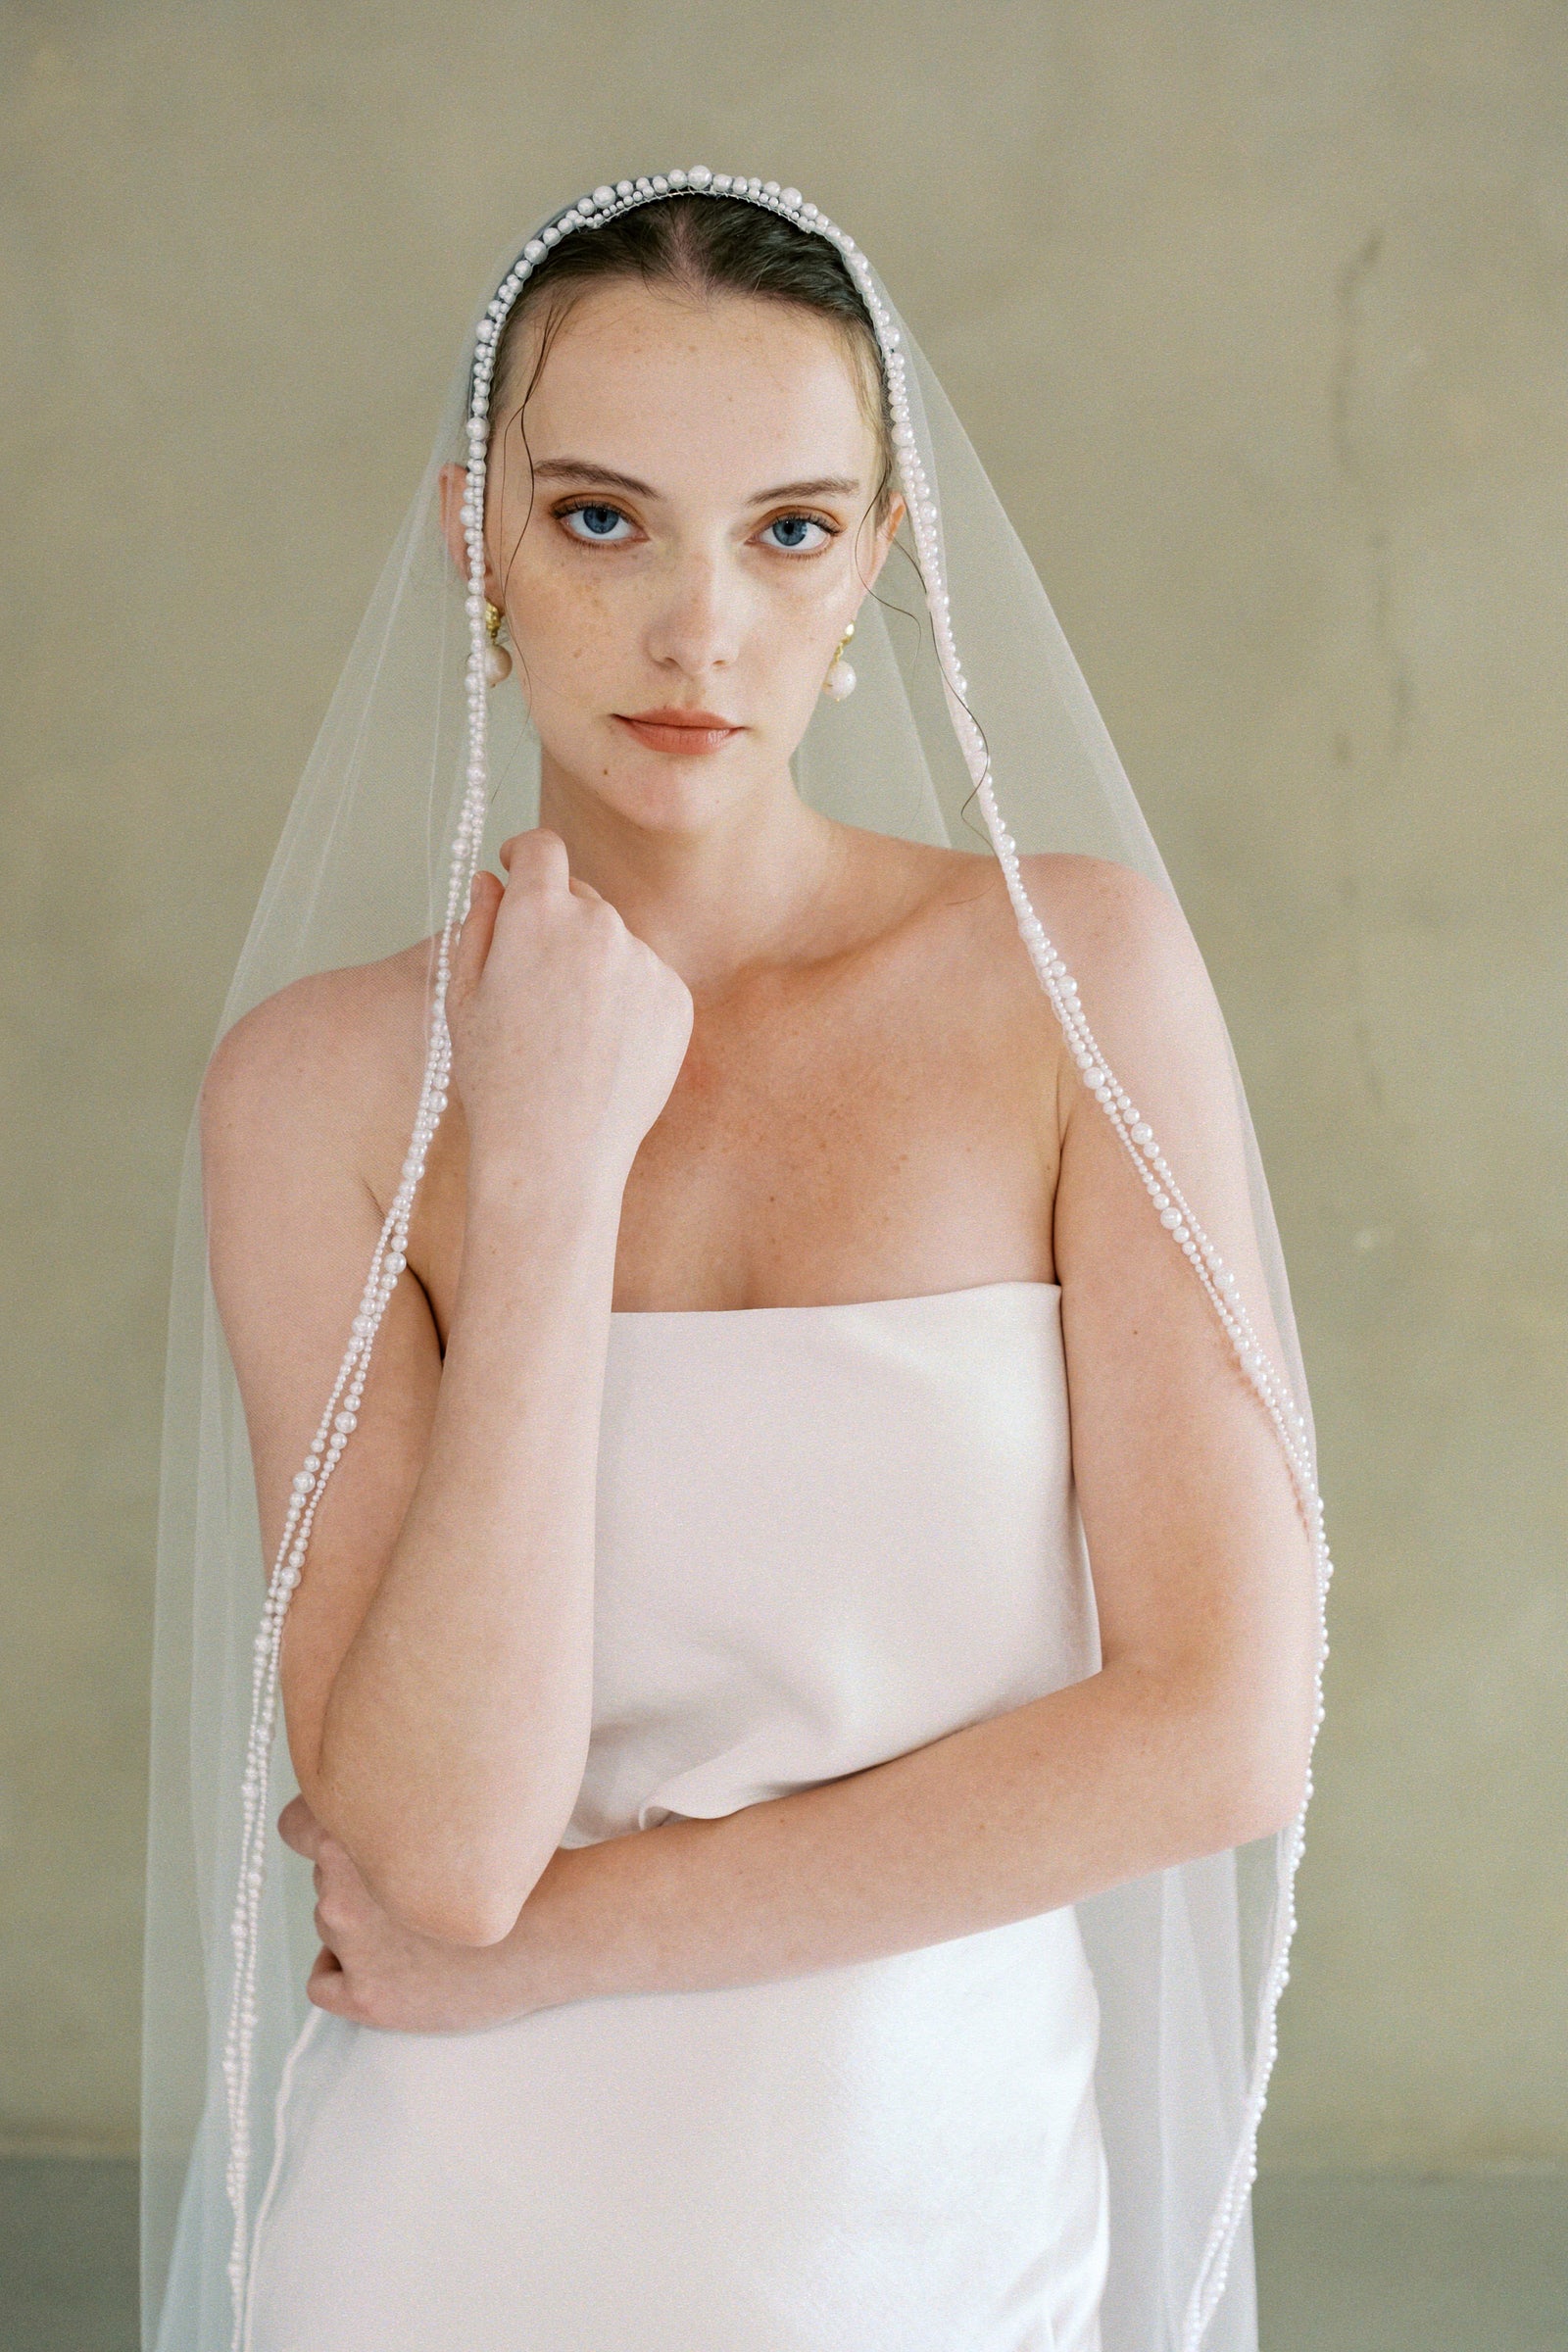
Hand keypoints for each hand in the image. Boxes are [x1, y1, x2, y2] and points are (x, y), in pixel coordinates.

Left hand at [277, 1794, 549, 2032]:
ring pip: (328, 1926)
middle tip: (411, 1890)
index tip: (355, 1841)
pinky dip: (345, 1976)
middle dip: (358, 1882)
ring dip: (359, 1928)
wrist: (557, 1928)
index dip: (324, 1830)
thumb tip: (367, 1809)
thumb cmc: (516, 1862)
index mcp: (360, 1829)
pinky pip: (323, 1982)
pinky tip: (390, 1967)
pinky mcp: (368, 1996)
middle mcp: (344, 1885)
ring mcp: (354, 1943)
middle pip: (323, 1879)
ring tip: (417, 1930)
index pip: (296, 1825)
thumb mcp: (452, 1808)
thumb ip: (400, 1807)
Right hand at [446, 828, 693, 1186]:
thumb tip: (492, 879)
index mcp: (538, 913)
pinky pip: (648, 980)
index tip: (519, 865)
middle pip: (581, 895)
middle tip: (534, 988)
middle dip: (557, 922)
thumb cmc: (496, 1078)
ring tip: (568, 1034)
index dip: (526, 853)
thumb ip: (478, 924)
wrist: (555, 1151)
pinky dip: (627, 1001)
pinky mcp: (677, 998)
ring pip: (616, 942)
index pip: (542, 847)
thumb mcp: (463, 996)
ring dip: (594, 966)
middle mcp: (599, 923)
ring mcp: (645, 960)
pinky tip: (602, 1050)